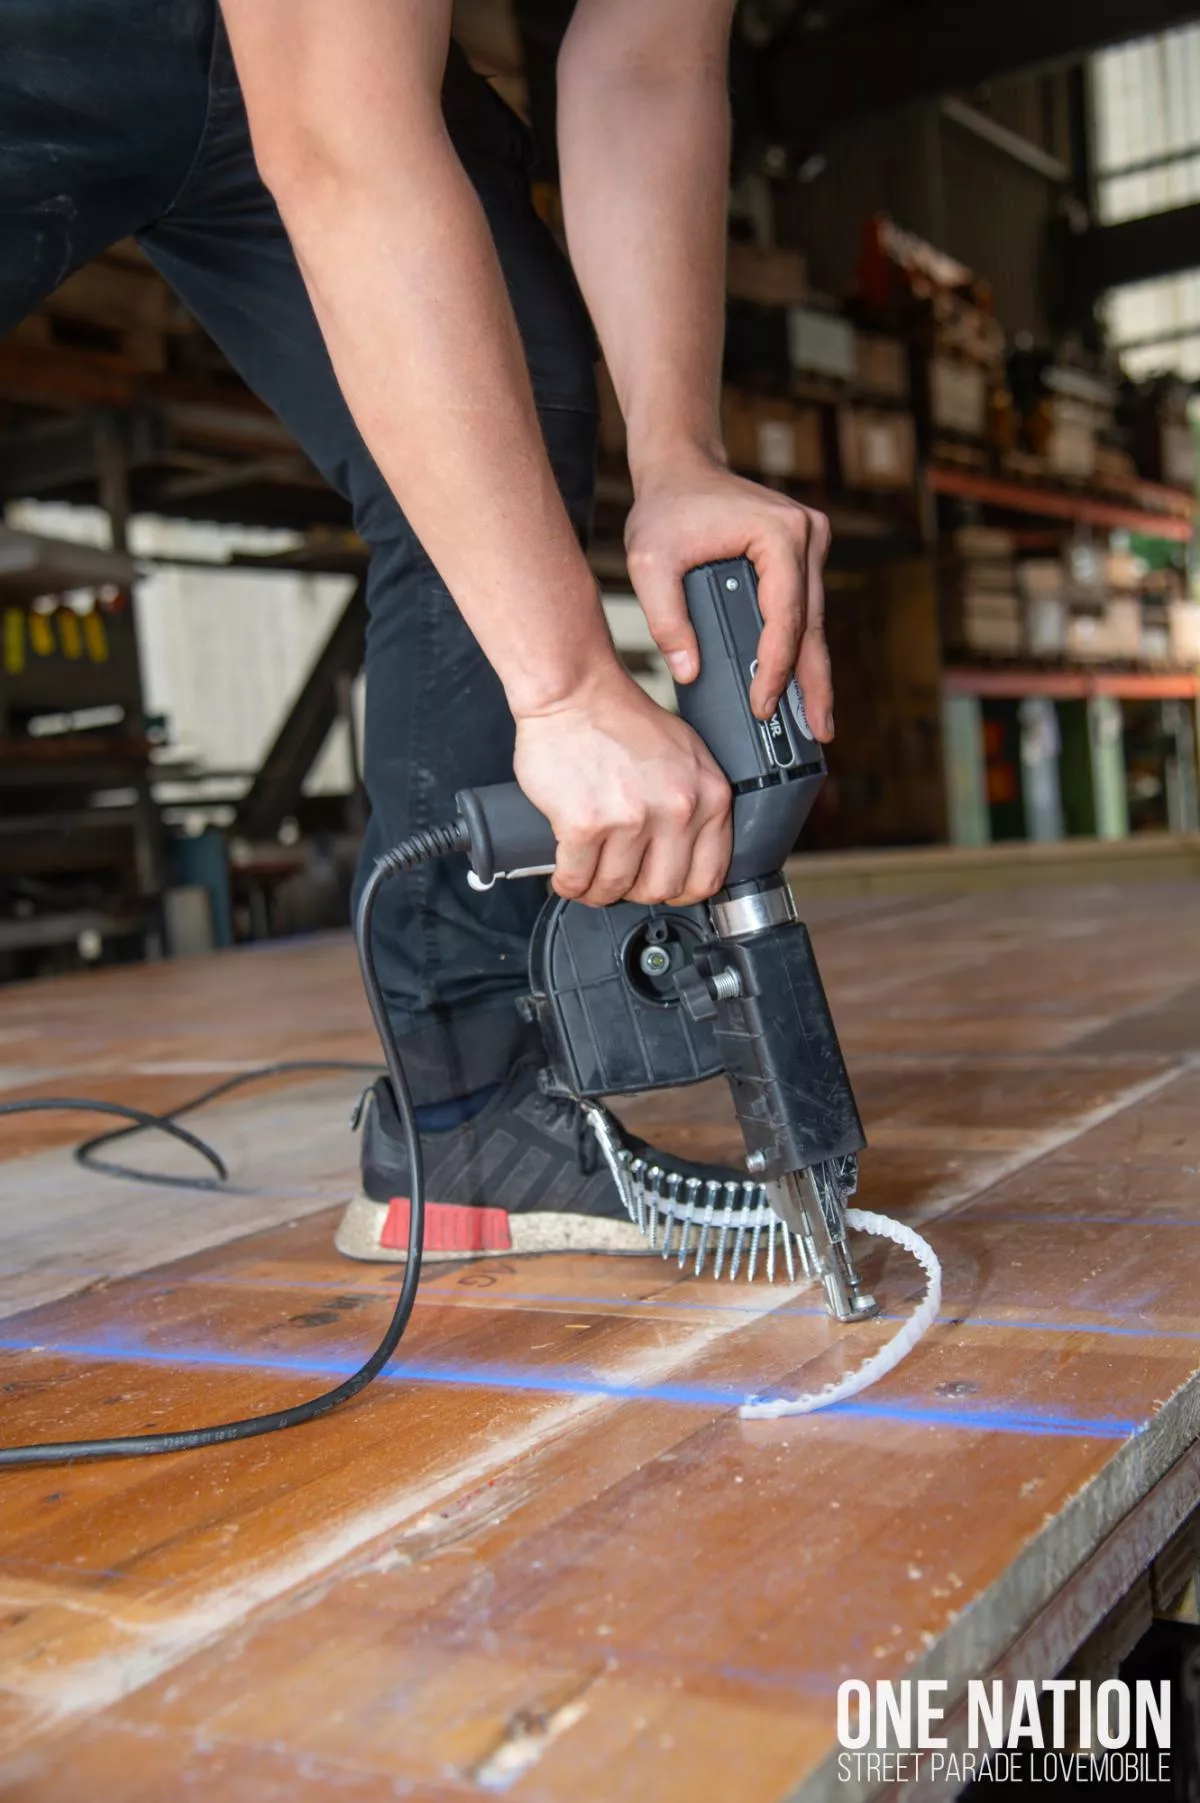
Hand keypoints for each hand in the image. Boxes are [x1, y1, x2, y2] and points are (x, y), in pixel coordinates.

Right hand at [513, 661, 731, 906]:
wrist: (575, 692)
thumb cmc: (623, 719)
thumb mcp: (687, 755)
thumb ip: (697, 801)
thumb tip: (691, 852)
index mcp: (709, 796)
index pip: (708, 876)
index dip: (680, 890)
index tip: (661, 885)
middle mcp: (677, 810)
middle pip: (660, 889)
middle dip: (635, 891)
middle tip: (619, 879)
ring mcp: (631, 818)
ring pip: (616, 888)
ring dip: (597, 892)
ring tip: (588, 879)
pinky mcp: (586, 823)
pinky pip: (577, 879)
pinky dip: (569, 884)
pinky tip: (567, 876)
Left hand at [624, 450, 833, 737]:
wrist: (682, 467)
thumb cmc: (665, 509)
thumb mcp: (648, 562)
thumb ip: (664, 617)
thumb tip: (689, 672)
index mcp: (779, 534)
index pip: (785, 616)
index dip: (776, 668)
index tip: (763, 706)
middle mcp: (807, 534)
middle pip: (812, 624)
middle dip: (813, 683)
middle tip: (820, 732)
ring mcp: (811, 541)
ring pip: (815, 620)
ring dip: (814, 671)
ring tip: (818, 721)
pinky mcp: (804, 552)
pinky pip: (805, 609)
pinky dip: (801, 647)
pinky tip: (802, 685)